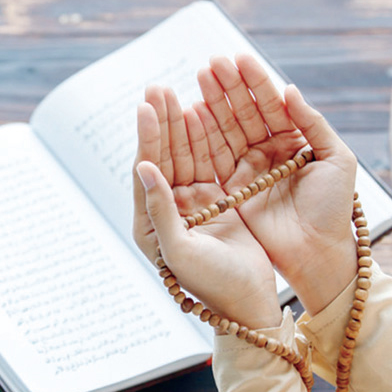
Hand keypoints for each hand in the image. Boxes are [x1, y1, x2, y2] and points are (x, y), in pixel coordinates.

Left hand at [133, 86, 280, 329]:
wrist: (249, 302)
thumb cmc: (213, 284)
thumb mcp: (181, 251)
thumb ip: (160, 211)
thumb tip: (142, 168)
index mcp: (150, 224)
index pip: (147, 171)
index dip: (148, 138)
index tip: (146, 106)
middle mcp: (168, 210)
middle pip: (163, 158)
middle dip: (161, 123)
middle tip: (157, 88)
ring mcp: (192, 205)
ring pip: (185, 156)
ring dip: (181, 126)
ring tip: (175, 93)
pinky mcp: (216, 202)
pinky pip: (209, 163)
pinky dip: (206, 140)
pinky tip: (202, 114)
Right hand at [193, 54, 357, 314]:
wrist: (318, 252)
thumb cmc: (334, 207)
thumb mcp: (337, 160)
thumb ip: (314, 123)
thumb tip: (290, 88)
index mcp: (296, 140)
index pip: (273, 103)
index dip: (256, 81)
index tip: (239, 58)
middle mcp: (270, 150)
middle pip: (246, 111)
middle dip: (229, 86)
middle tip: (212, 62)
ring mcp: (249, 168)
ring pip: (228, 129)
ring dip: (213, 103)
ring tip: (200, 77)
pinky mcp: (233, 188)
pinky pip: (216, 156)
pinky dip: (204, 135)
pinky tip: (193, 111)